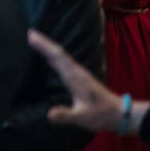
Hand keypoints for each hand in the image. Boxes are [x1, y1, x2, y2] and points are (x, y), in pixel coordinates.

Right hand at [28, 29, 143, 134]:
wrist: (120, 113)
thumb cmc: (101, 115)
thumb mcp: (83, 117)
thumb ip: (66, 115)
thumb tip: (48, 114)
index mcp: (75, 78)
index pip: (58, 57)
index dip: (44, 46)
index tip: (31, 35)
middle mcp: (76, 72)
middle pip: (58, 53)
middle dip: (44, 42)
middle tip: (29, 32)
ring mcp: (79, 73)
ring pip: (61, 56)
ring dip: (48, 47)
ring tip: (35, 40)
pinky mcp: (80, 77)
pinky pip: (64, 61)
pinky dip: (54, 55)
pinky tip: (48, 57)